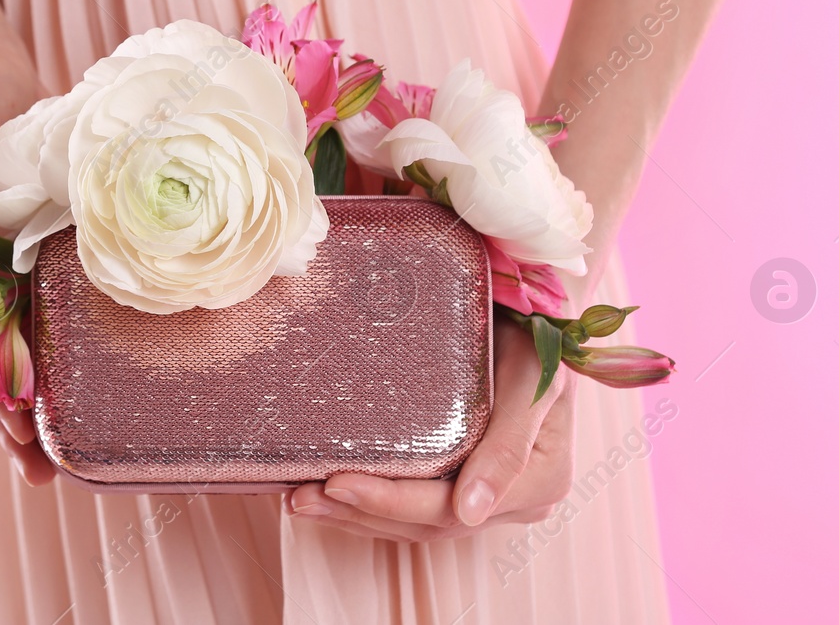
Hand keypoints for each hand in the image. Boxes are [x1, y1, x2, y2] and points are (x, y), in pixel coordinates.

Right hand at [0, 40, 57, 484]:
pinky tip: (99, 370)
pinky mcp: (40, 240)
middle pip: (0, 358)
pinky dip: (68, 339)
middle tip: (50, 475)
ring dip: (46, 391)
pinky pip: (54, 298)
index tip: (19, 438)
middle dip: (18, 418)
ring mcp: (12, 259)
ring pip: (29, 339)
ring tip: (77, 447)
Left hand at [287, 317, 575, 539]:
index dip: (390, 503)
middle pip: (426, 523)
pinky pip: (414, 506)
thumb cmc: (534, 334)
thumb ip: (508, 447)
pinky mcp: (465, 483)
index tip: (336, 483)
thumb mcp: (530, 380)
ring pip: (415, 523)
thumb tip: (471, 513)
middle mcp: (515, 502)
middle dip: (359, 512)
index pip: (450, 511)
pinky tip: (327, 492)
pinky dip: (369, 502)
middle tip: (298, 496)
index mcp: (539, 483)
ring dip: (353, 515)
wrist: (537, 314)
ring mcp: (490, 498)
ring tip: (298, 498)